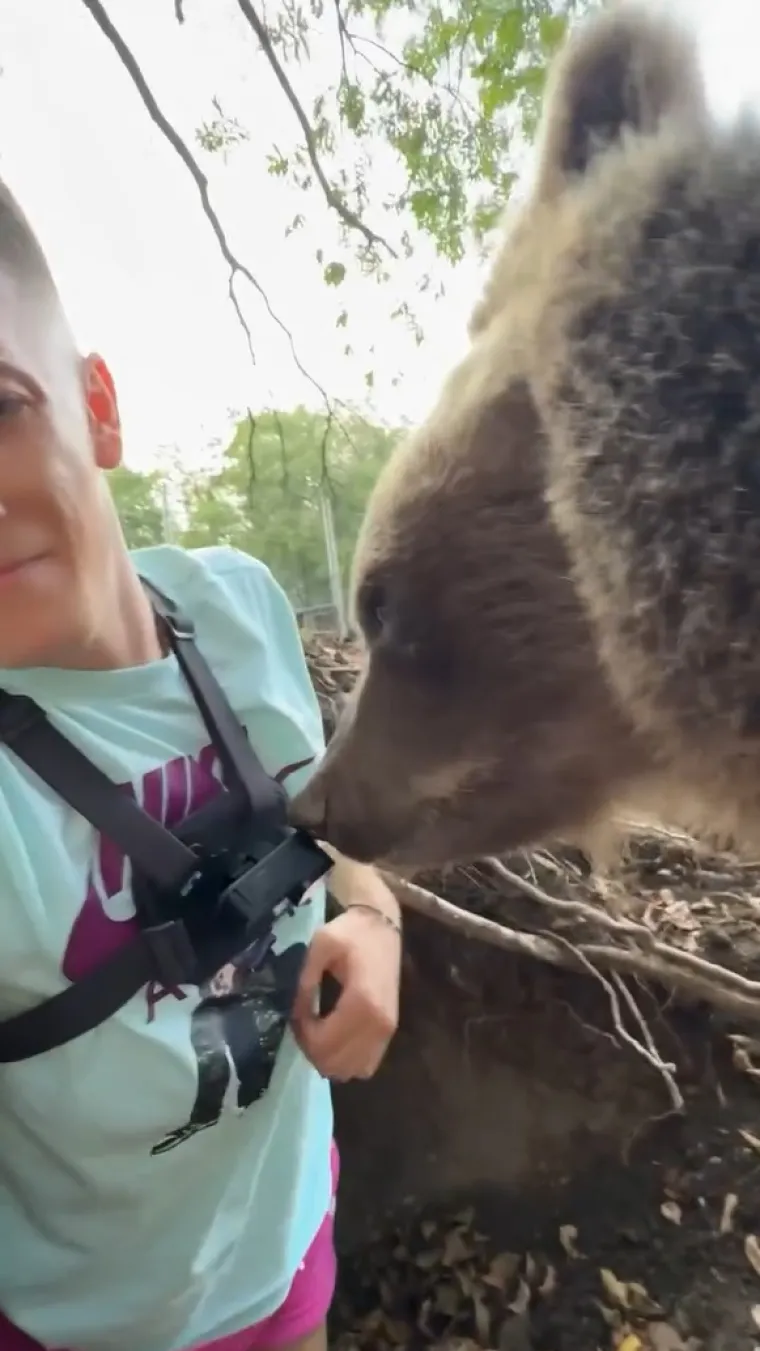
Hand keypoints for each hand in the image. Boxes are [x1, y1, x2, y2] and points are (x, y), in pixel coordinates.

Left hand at [291, 904, 400, 1080]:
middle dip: (313, 1050)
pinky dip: (347, 1059)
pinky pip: (366, 1064)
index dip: (302, 1035)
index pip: (323, 1043)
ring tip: (318, 1031)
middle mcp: (379, 1024)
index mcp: (362, 1002)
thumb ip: (305, 983)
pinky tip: (336, 1036)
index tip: (296, 1013)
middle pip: (336, 1064)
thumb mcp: (320, 947)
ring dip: (329, 1058)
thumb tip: (292, 1015)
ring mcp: (387, 1030)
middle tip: (304, 1024)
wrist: (383, 924)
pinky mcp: (390, 1031)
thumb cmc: (350, 932)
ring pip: (352, 1070)